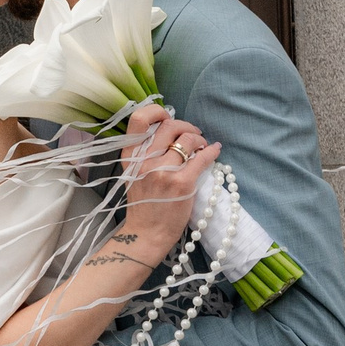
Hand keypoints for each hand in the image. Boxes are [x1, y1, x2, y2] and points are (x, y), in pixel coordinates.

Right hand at [117, 103, 219, 256]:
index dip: (156, 111)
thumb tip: (169, 132)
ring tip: (202, 146)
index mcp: (130, 157)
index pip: (139, 120)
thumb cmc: (143, 205)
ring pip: (188, 139)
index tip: (167, 116)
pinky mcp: (181, 183)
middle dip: (186, 126)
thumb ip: (144, 154)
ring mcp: (163, 172)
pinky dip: (211, 151)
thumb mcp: (133, 175)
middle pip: (169, 126)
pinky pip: (202, 158)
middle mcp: (144, 161)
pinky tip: (215, 151)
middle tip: (194, 134)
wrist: (146, 234)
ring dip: (199, 139)